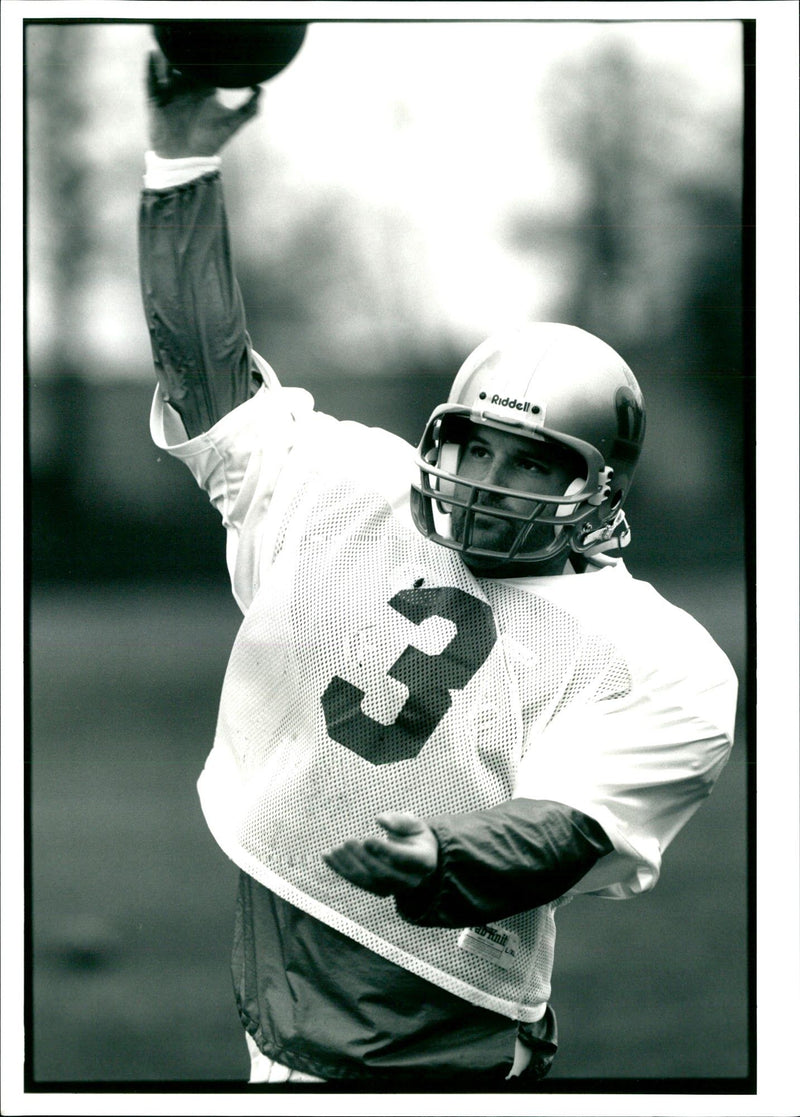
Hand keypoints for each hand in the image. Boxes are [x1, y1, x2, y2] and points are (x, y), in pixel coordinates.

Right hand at [146, 49, 261, 157]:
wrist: (187, 161)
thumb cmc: (210, 142)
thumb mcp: (232, 124)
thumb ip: (249, 108)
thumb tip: (261, 89)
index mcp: (204, 88)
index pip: (203, 64)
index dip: (204, 52)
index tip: (209, 42)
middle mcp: (186, 86)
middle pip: (183, 60)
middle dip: (183, 50)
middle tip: (188, 42)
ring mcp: (170, 91)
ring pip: (164, 66)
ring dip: (167, 57)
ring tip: (173, 55)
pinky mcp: (155, 99)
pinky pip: (149, 79)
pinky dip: (149, 66)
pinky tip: (152, 56)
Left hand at [323, 812, 438, 896]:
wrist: (417, 857)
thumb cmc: (415, 836)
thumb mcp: (415, 824)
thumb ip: (400, 820)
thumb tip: (380, 819)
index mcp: (424, 861)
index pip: (404, 859)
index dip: (385, 850)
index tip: (368, 838)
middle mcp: (410, 880)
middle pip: (383, 873)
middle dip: (363, 858)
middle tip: (347, 841)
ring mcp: (393, 889)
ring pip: (368, 881)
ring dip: (348, 866)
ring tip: (334, 849)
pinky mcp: (377, 890)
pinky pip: (357, 882)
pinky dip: (340, 869)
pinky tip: (327, 855)